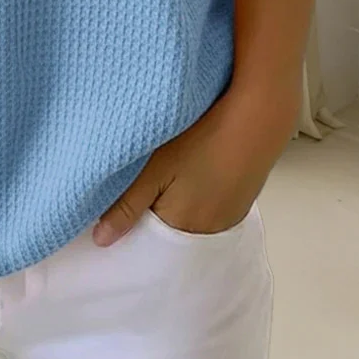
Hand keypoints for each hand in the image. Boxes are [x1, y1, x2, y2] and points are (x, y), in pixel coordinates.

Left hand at [91, 82, 299, 246]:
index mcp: (181, 228)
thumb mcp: (155, 168)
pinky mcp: (239, 203)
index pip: (144, 241)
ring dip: (173, 205)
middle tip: (139, 183)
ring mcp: (227, 219)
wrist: (258, 117)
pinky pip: (208, 210)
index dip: (127, 222)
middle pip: (167, 233)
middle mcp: (207, 233)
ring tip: (166, 176)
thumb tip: (100, 240)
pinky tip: (191, 173)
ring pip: (187, 220)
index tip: (112, 205)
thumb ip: (126, 205)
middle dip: (149, 215)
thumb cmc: (202, 138)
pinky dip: (194, 197)